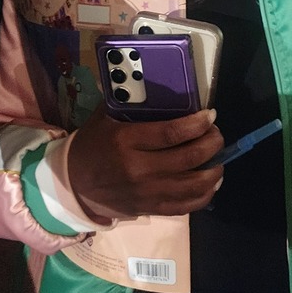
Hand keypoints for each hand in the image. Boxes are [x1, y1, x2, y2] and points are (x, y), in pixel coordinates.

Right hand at [67, 107, 223, 221]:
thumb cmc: (92, 144)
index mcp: (127, 141)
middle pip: (189, 158)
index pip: (171, 133)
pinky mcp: (150, 209)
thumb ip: (129, 102)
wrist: (72, 185)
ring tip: (219, 156)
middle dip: (212, 143)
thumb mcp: (105, 117)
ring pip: (192, 186)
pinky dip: (205, 194)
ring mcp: (146, 193)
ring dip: (214, 170)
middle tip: (216, 133)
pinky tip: (212, 181)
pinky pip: (186, 206)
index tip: (210, 115)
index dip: (197, 124)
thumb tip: (156, 83)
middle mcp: (139, 169)